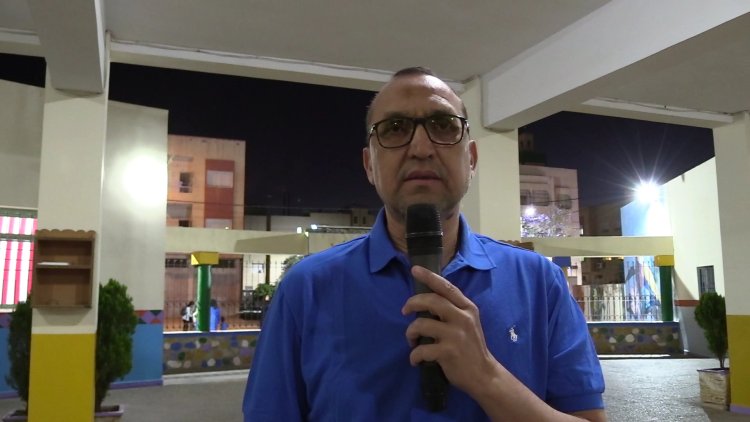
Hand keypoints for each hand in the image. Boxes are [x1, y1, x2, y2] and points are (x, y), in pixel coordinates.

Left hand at [401, 265, 499, 396]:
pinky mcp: (448, 353)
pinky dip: (414, 355)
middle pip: (431, 301)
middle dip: (412, 303)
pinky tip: (415, 359)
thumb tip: (426, 300)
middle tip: (405, 310)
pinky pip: (421, 349)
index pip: (447, 287)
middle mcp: (462, 318)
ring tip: (411, 341)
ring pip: (421, 324)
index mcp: (467, 308)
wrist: (483, 374)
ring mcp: (455, 335)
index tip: (414, 269)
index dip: (429, 277)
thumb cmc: (471, 347)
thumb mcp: (468, 322)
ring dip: (410, 333)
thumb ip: (452, 310)